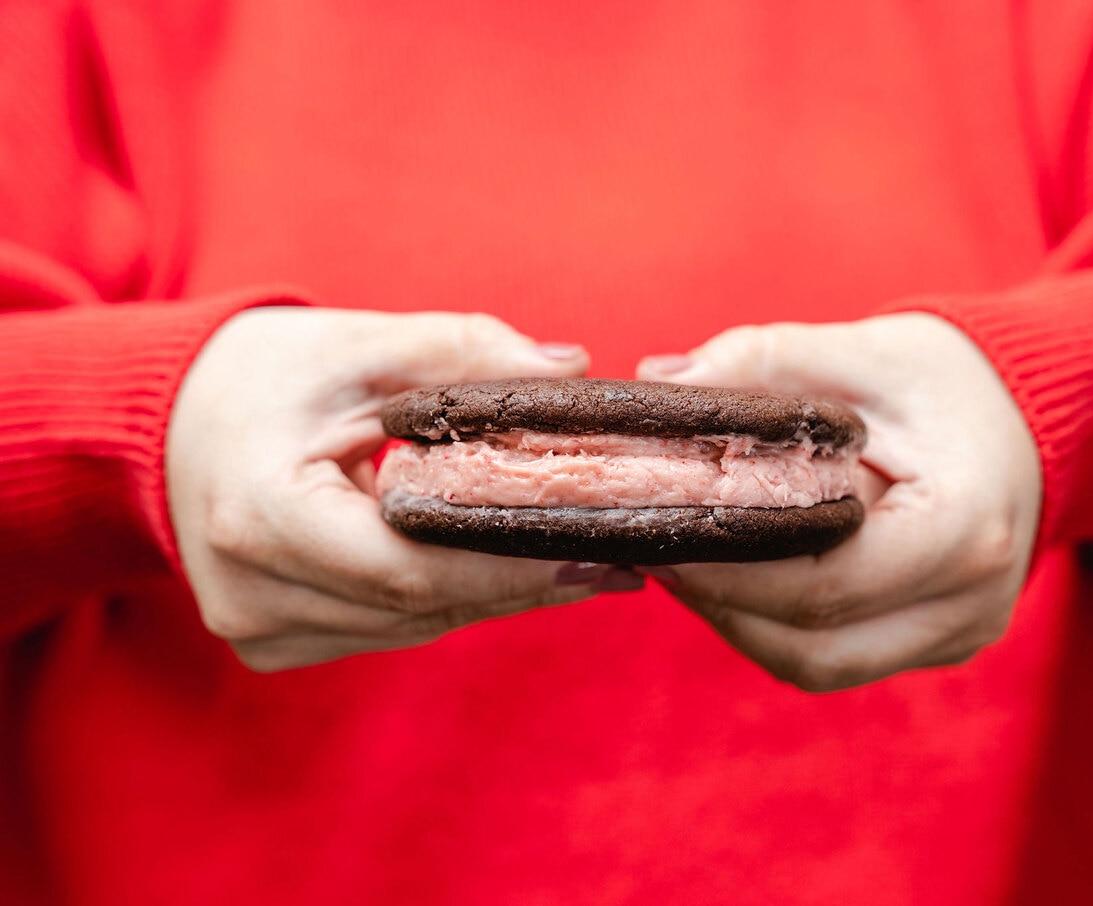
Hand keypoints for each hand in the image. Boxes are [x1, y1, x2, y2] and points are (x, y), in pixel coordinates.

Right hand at [167, 307, 607, 670]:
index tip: (598, 549)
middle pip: (421, 606)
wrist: (173, 420)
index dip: (514, 565)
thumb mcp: (363, 344)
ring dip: (496, 595)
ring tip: (580, 560)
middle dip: (525, 582)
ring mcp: (256, 627)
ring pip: (413, 625)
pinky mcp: (272, 640)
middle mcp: (250, 591)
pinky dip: (448, 599)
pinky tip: (503, 567)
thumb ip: (464, 351)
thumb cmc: (266, 375)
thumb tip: (567, 371)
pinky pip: (388, 628)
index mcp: (261, 515)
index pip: (413, 567)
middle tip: (617, 558)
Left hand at [636, 313, 1041, 691]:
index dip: (727, 570)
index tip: (658, 531)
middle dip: (719, 603)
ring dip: (739, 621)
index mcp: (963, 529)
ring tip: (683, 560)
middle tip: (653, 549)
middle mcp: (969, 603)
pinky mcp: (938, 641)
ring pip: (816, 664)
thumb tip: (659, 381)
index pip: (823, 585)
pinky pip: (837, 655)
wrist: (1031, 412)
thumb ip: (761, 360)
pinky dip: (775, 623)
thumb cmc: (945, 378)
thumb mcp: (858, 351)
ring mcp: (958, 634)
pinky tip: (734, 573)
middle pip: (811, 646)